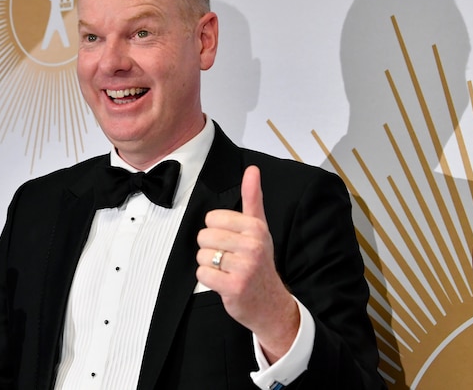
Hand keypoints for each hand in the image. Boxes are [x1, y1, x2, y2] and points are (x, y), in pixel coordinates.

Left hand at [196, 165, 299, 361]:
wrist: (270, 302)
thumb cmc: (260, 261)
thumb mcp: (259, 228)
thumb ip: (253, 198)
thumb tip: (252, 169)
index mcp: (256, 227)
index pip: (212, 218)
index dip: (216, 230)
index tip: (231, 241)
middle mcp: (253, 245)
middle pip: (204, 236)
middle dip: (211, 248)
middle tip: (229, 258)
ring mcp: (245, 267)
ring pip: (202, 256)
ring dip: (210, 265)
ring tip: (227, 270)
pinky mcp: (234, 287)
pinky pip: (203, 274)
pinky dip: (208, 279)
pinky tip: (223, 282)